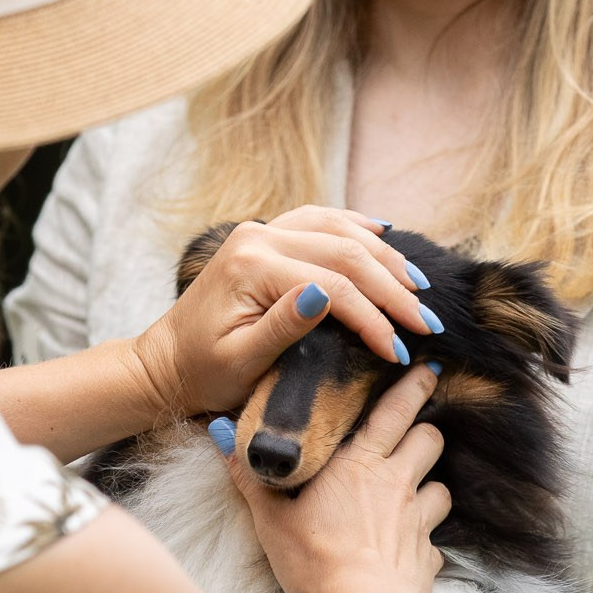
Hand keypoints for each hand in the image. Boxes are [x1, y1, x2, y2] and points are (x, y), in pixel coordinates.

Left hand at [133, 208, 436, 419]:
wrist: (167, 362)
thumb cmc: (202, 372)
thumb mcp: (242, 362)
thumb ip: (283, 327)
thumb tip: (324, 295)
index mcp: (251, 265)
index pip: (333, 286)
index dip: (373, 318)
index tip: (399, 351)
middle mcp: (257, 236)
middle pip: (344, 251)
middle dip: (391, 289)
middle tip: (425, 321)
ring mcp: (261, 231)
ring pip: (338, 229)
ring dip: (382, 257)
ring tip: (416, 287)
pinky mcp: (265, 236)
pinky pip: (319, 220)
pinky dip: (354, 227)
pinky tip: (382, 236)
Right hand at [230, 366, 449, 592]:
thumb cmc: (315, 562)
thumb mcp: (271, 518)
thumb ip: (250, 475)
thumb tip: (222, 435)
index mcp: (360, 465)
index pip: (396, 410)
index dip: (414, 386)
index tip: (427, 370)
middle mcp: (397, 485)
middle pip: (429, 439)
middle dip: (425, 430)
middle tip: (415, 430)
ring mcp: (418, 521)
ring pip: (441, 487)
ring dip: (429, 486)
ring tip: (410, 495)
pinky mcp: (427, 558)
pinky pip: (433, 541)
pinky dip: (423, 540)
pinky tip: (405, 551)